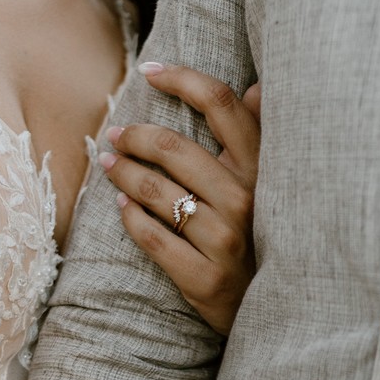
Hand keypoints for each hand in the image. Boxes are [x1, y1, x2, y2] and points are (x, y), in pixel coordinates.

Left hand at [99, 62, 261, 334]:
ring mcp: (224, 240)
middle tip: (114, 134)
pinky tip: (121, 206)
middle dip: (135, 136)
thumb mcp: (271, 189)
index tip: (149, 71)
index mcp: (262, 169)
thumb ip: (262, 138)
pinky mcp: (204, 276)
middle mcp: (245, 199)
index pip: (221, 104)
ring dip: (122, 173)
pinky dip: (130, 217)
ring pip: (156, 192)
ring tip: (108, 165)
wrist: (271, 308)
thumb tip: (259, 88)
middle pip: (174, 148)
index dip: (182, 79)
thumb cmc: (263, 238)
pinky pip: (153, 237)